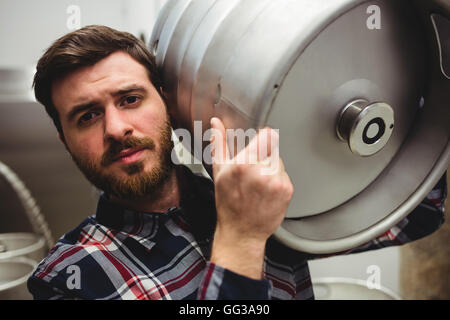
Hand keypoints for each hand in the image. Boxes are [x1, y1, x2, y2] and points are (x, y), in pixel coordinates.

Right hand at [209, 117, 293, 278]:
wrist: (241, 231)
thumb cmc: (228, 203)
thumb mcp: (219, 172)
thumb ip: (219, 143)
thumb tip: (216, 124)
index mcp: (244, 164)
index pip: (267, 135)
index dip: (264, 137)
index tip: (260, 142)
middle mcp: (262, 171)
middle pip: (272, 150)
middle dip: (263, 157)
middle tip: (252, 173)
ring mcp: (276, 181)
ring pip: (278, 162)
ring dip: (270, 169)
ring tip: (258, 184)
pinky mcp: (286, 190)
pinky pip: (284, 176)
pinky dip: (277, 181)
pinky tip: (265, 192)